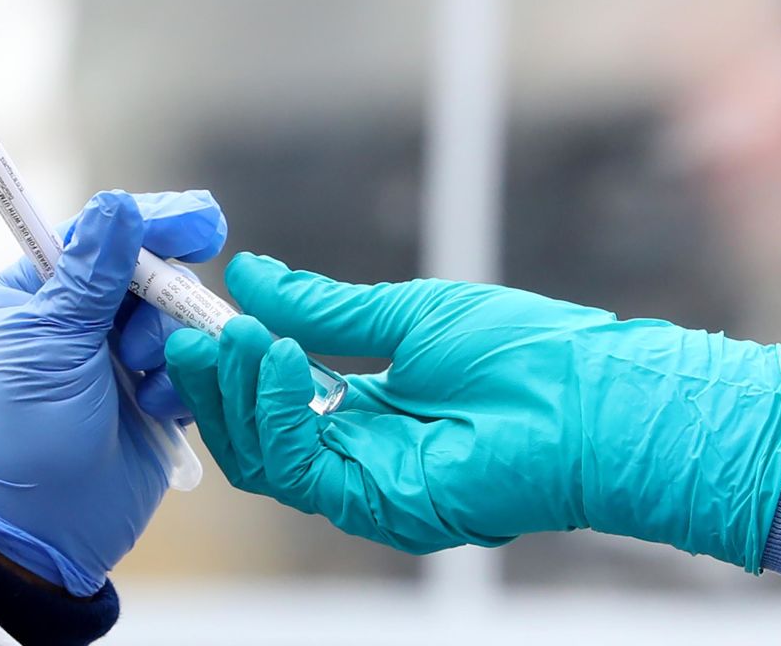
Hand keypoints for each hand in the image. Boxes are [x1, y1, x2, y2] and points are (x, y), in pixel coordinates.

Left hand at [0, 190, 225, 595]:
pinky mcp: (156, 397)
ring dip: (169, 345)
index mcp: (41, 293)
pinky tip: (158, 409)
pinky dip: (185, 383)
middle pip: (151, 272)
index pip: (102, 236)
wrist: (39, 534)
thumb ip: (90, 274)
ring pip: (178, 319)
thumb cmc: (20, 437)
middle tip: (154, 330)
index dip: (152, 222)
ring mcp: (121, 359)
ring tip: (141, 383)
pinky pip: (195, 366)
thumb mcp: (49, 344)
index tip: (199, 221)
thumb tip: (116, 204)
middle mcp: (83, 319)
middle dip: (162, 296)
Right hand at [164, 253, 780, 569]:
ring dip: (236, 397)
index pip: (274, 398)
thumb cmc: (522, 352)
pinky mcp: (376, 505)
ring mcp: (365, 484)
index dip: (232, 363)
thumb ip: (323, 308)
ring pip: (264, 459)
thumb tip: (251, 276)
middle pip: (256, 435)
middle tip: (190, 333)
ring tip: (229, 338)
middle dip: (217, 385)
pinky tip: (277, 358)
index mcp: (365, 409)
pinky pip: (298, 470)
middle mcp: (357, 453)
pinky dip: (274, 416)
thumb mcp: (405, 314)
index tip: (199, 317)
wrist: (589, 397)